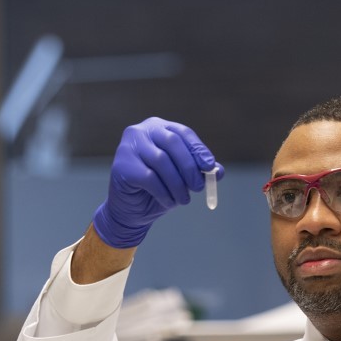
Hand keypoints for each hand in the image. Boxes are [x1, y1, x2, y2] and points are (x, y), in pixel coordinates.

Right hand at [92, 117, 221, 248]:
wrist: (131, 212)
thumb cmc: (158, 190)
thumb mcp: (183, 180)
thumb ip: (200, 172)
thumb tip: (218, 171)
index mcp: (158, 128)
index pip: (183, 132)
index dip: (198, 149)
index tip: (210, 166)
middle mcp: (140, 132)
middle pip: (172, 142)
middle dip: (189, 166)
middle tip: (199, 187)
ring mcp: (128, 147)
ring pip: (161, 161)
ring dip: (177, 184)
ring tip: (184, 200)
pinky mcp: (121, 165)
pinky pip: (149, 177)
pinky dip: (163, 192)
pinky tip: (169, 202)